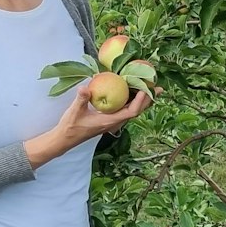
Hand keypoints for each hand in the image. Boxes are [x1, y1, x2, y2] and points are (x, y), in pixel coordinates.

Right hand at [26, 81, 154, 167]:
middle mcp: (114, 123)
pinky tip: (133, 93)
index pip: (131, 112)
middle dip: (148, 100)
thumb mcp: (74, 111)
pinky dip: (133, 101)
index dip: (140, 102)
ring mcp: (113, 122)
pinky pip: (126, 110)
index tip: (146, 90)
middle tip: (159, 89)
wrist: (66, 138)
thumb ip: (81, 99)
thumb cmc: (70, 126)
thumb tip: (85, 88)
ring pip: (133, 111)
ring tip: (151, 89)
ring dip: (143, 101)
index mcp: (109, 121)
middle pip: (137, 111)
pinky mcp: (109, 120)